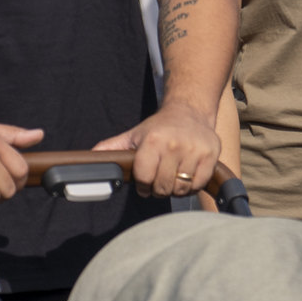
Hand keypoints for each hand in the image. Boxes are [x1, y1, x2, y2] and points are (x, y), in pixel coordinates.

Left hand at [95, 102, 219, 197]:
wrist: (190, 111)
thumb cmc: (159, 128)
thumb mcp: (134, 135)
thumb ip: (112, 147)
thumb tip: (90, 156)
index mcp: (153, 140)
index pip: (144, 178)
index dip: (142, 186)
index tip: (144, 184)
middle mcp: (174, 144)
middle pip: (162, 186)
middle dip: (158, 189)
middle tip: (158, 181)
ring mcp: (194, 150)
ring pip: (181, 188)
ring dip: (175, 189)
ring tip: (173, 177)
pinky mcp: (211, 155)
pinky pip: (198, 185)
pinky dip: (192, 186)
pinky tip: (187, 176)